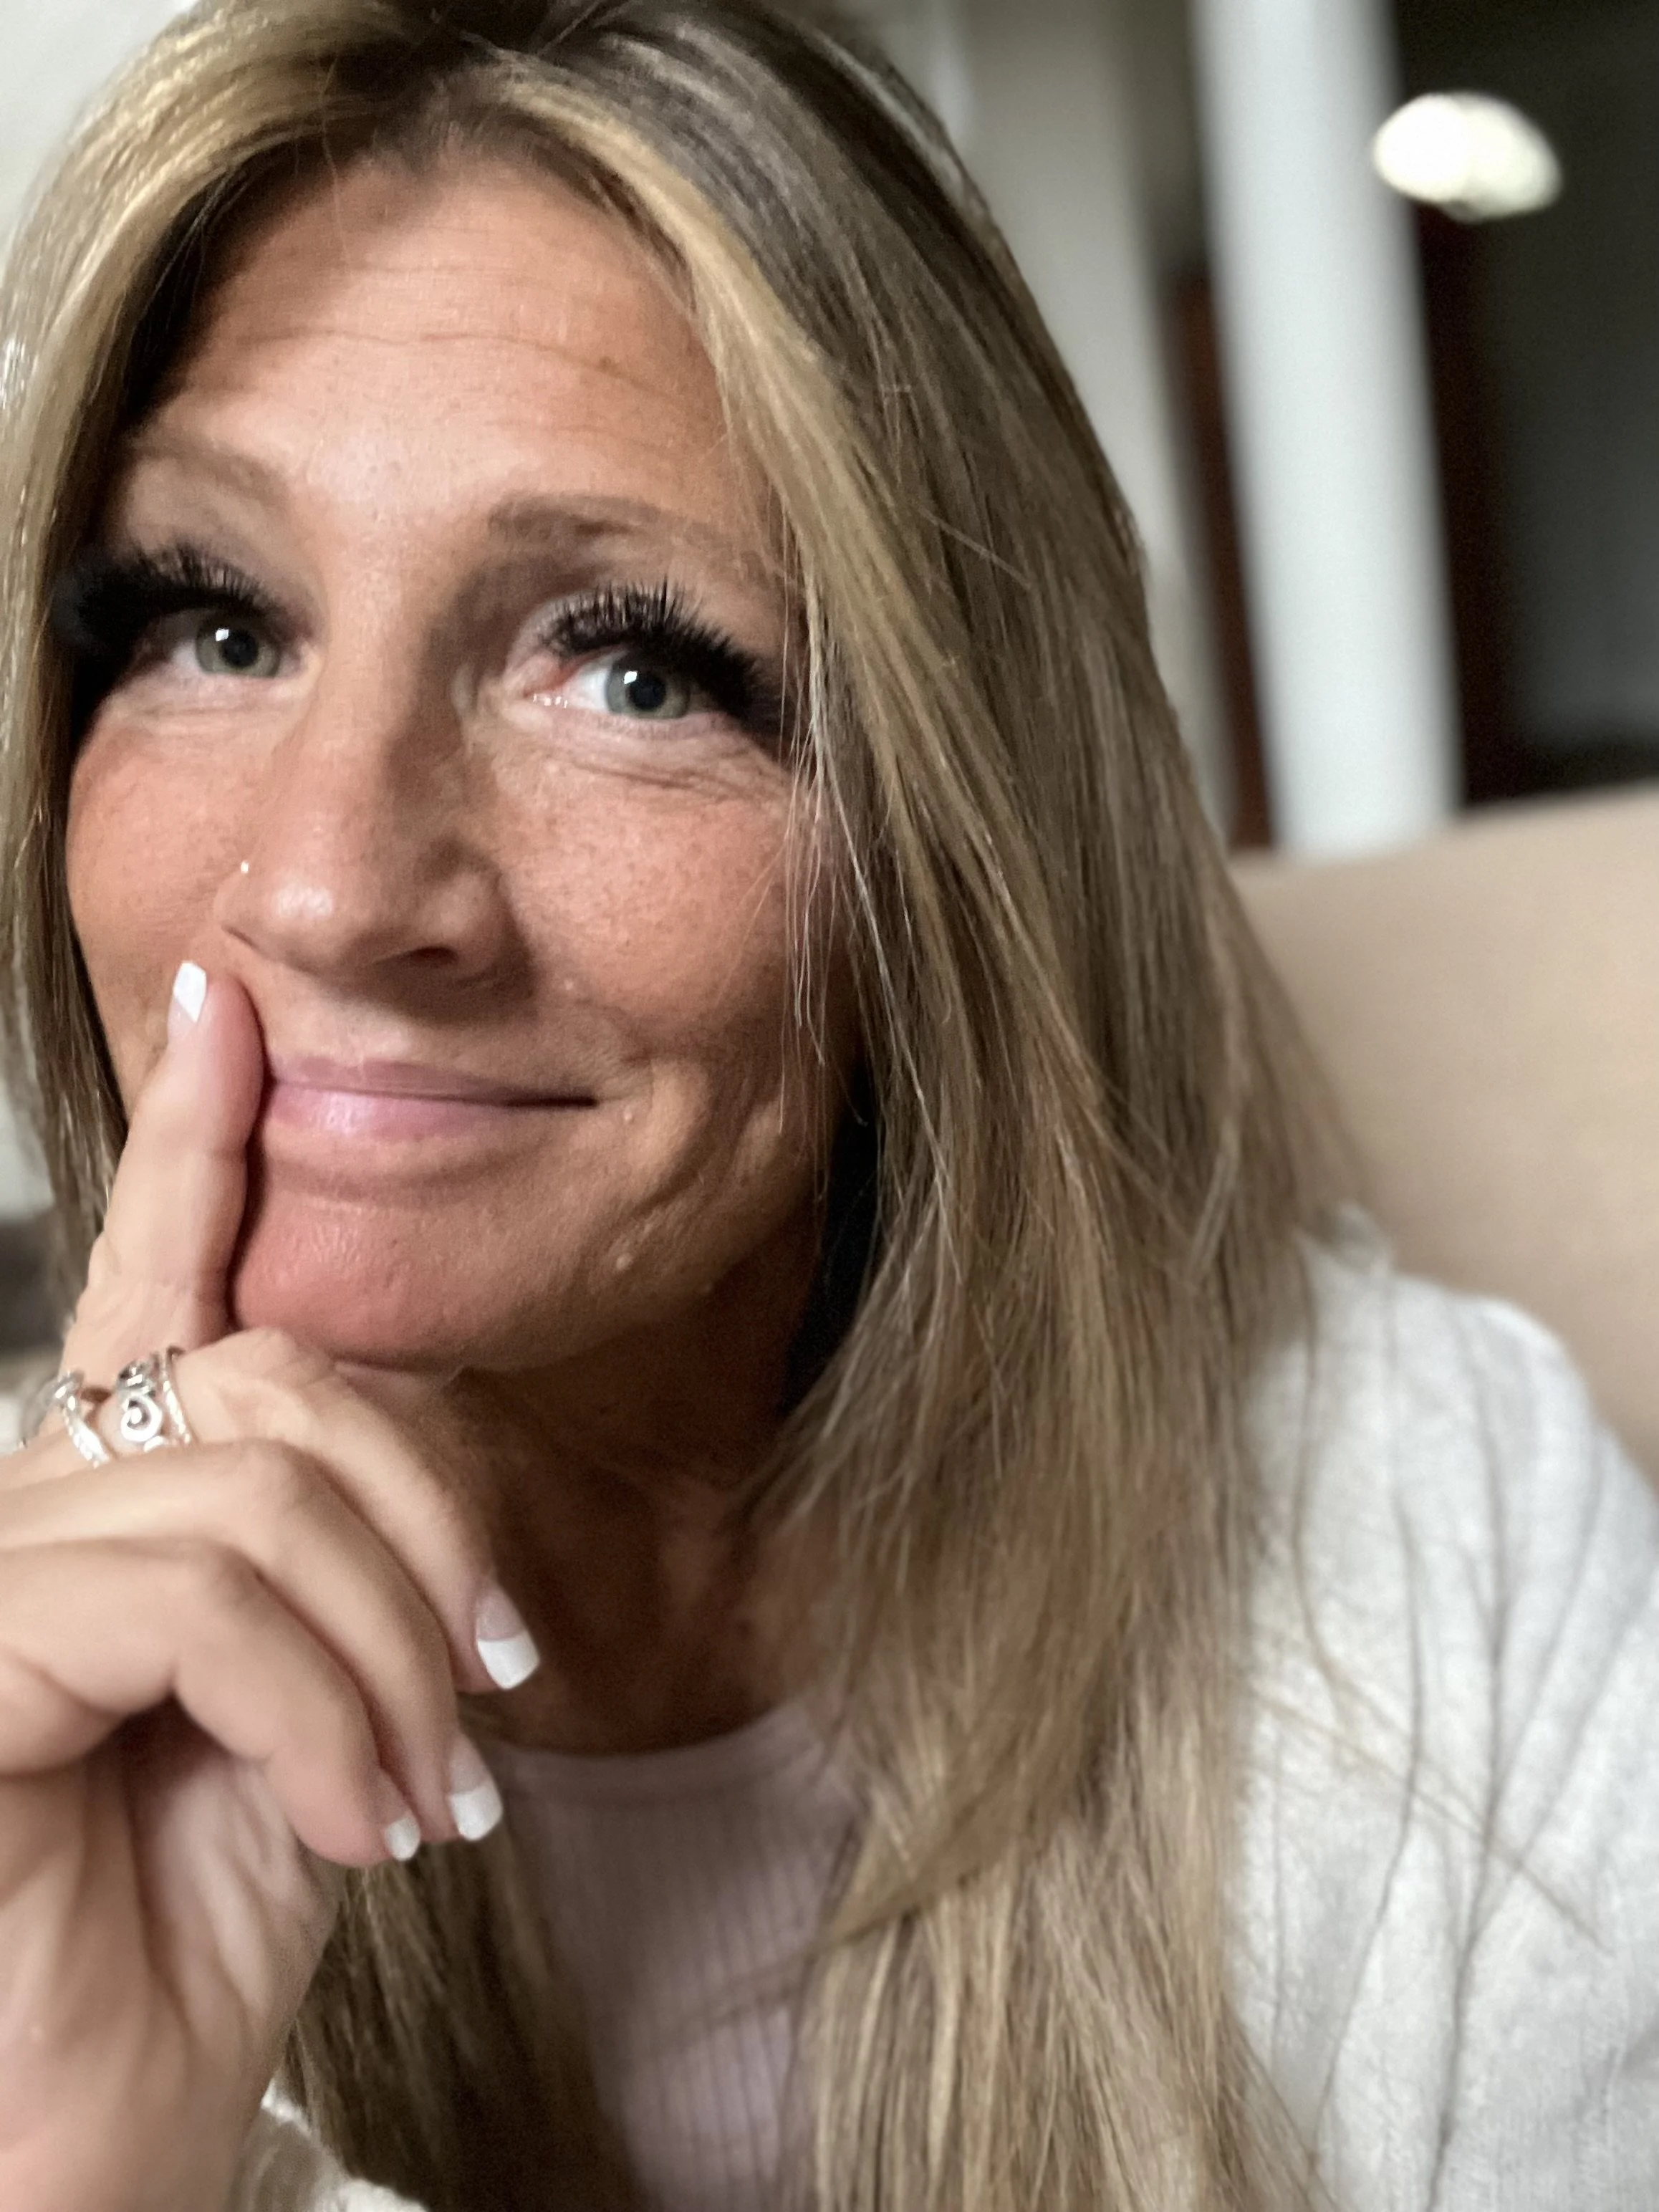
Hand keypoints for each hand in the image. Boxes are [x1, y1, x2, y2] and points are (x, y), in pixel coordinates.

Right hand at [0, 966, 535, 2211]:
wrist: (98, 2143)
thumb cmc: (193, 1933)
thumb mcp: (321, 1704)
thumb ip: (342, 1549)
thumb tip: (416, 1436)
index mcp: (114, 1494)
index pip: (162, 1274)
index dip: (200, 1133)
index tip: (231, 999)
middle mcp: (28, 1499)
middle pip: (289, 1380)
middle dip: (431, 1531)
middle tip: (482, 1695)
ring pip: (267, 1490)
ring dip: (390, 1658)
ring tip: (414, 1794)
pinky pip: (209, 1590)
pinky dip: (325, 1710)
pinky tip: (343, 1825)